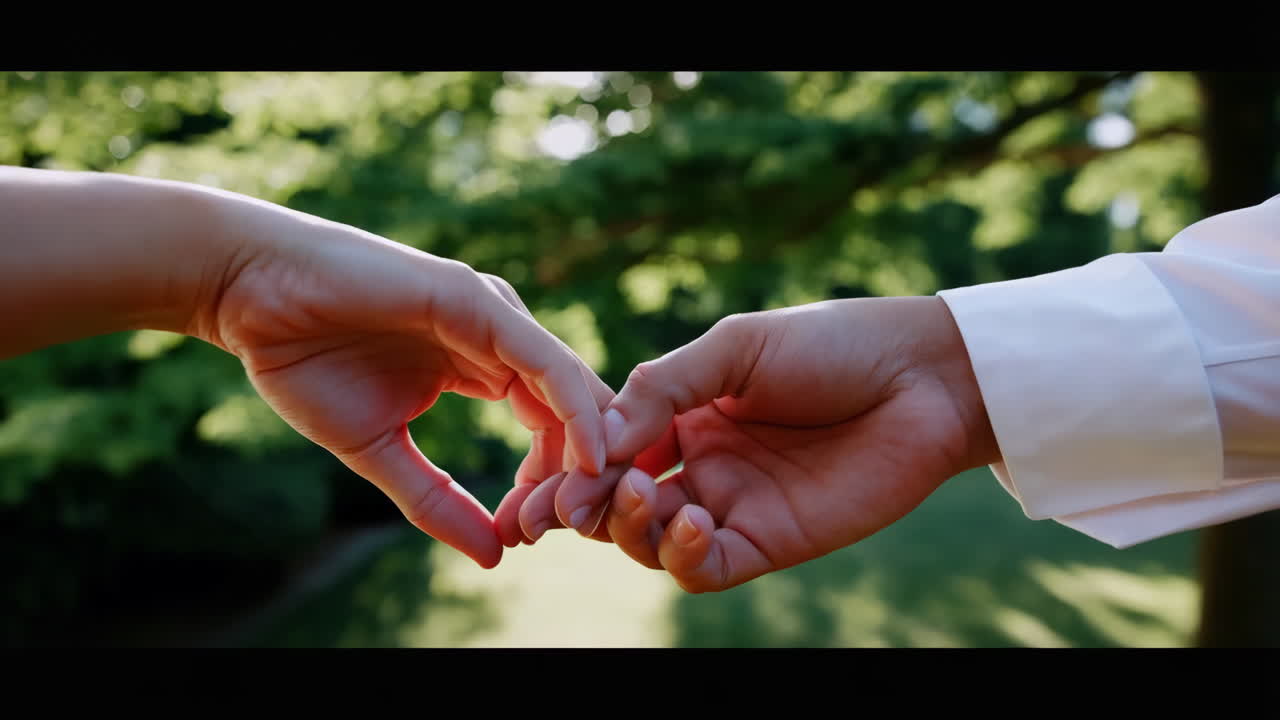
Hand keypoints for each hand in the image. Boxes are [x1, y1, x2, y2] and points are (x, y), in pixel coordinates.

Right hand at [193, 192, 609, 568]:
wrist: (251, 295)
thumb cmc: (306, 361)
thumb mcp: (379, 450)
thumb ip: (436, 500)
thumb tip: (493, 556)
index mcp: (486, 367)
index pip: (551, 430)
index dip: (552, 486)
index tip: (524, 536)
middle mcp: (502, 339)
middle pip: (575, 412)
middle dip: (578, 476)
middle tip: (560, 529)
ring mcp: (496, 317)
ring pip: (573, 389)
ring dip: (586, 454)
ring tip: (575, 506)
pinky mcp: (480, 303)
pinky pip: (549, 362)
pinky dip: (576, 410)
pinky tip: (587, 455)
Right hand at [520, 297, 998, 590]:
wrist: (922, 376)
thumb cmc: (832, 344)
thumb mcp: (735, 349)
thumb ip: (662, 388)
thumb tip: (594, 438)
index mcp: (684, 414)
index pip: (607, 450)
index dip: (568, 466)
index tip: (537, 475)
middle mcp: (700, 465)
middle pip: (616, 502)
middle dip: (579, 508)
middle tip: (555, 509)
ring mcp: (732, 506)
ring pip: (648, 541)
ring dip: (626, 526)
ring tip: (636, 494)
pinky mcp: (770, 542)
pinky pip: (704, 566)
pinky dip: (678, 554)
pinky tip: (686, 523)